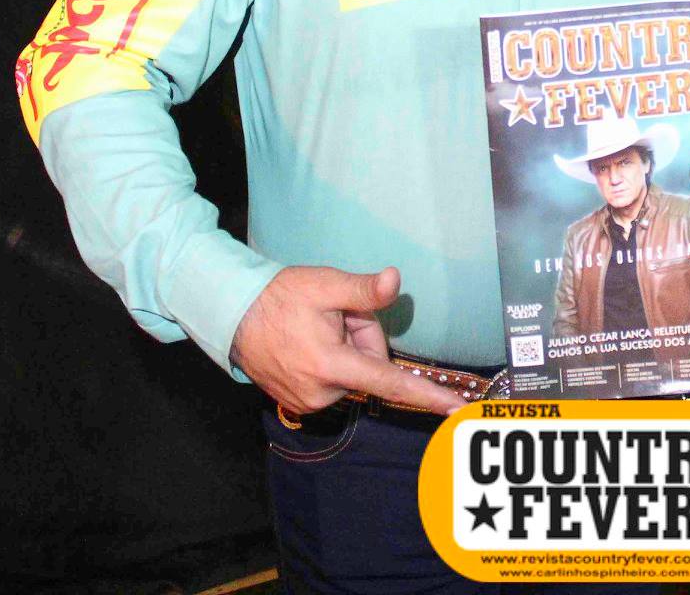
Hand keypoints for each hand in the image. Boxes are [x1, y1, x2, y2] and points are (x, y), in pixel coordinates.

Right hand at [229, 265, 465, 416]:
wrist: (233, 314)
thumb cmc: (280, 297)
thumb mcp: (325, 284)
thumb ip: (364, 289)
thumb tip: (395, 280)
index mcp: (331, 365)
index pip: (390, 383)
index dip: (427, 396)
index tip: (456, 410)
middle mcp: (321, 393)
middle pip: (371, 367)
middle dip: (362, 339)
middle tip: (334, 316)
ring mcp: (309, 402)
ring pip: (353, 375)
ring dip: (346, 352)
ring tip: (315, 330)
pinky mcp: (301, 404)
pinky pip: (335, 383)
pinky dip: (331, 363)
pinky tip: (308, 345)